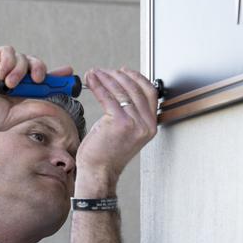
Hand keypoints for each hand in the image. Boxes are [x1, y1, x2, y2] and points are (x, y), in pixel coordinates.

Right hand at [0, 46, 72, 133]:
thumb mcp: (11, 116)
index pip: (40, 81)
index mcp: (15, 93)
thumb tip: (57, 108)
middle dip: (43, 71)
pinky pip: (8, 51)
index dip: (55, 77)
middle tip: (41, 80)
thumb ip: (33, 109)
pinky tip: (1, 76)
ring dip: (22, 70)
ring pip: (24, 58)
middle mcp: (9, 78)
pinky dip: (10, 61)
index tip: (69, 74)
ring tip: (9, 85)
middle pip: (35, 66)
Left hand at [75, 68, 157, 191]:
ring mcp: (134, 124)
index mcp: (151, 125)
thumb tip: (122, 88)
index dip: (137, 78)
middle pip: (135, 89)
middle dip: (118, 75)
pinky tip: (91, 80)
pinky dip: (98, 85)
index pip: (150, 92)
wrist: (99, 171)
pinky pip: (108, 97)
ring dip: (106, 78)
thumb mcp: (126, 131)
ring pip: (121, 91)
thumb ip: (131, 113)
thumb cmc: (108, 153)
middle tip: (104, 71)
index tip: (123, 71)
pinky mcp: (119, 123)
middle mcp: (146, 124)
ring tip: (94, 73)